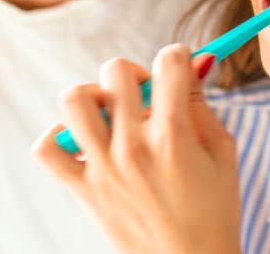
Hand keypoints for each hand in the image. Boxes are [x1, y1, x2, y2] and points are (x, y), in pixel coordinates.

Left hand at [33, 45, 240, 253]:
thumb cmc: (215, 213)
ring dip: (92, 95)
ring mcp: (103, 167)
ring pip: (74, 99)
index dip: (178, 56)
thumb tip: (192, 62)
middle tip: (145, 95)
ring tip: (110, 113)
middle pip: (116, 71)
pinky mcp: (83, 190)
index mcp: (173, 135)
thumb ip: (203, 105)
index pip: (169, 62)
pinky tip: (84, 141)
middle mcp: (133, 146)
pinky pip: (47, 148)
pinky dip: (59, 136)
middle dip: (135, 72)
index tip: (178, 67)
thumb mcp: (222, 153)